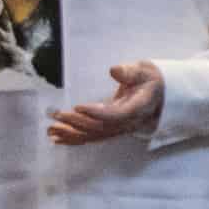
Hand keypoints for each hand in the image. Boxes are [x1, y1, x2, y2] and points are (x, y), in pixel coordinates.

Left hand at [47, 60, 162, 146]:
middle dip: (77, 123)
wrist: (157, 95)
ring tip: (51, 130)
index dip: (97, 114)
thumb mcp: (144, 71)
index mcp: (138, 109)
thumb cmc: (149, 81)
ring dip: (72, 134)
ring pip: (94, 135)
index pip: (117, 115)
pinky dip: (74, 139)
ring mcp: (119, 129)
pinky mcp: (110, 130)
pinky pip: (92, 137)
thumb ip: (131, 71)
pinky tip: (57, 138)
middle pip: (101, 128)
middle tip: (57, 115)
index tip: (78, 106)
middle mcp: (128, 123)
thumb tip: (114, 70)